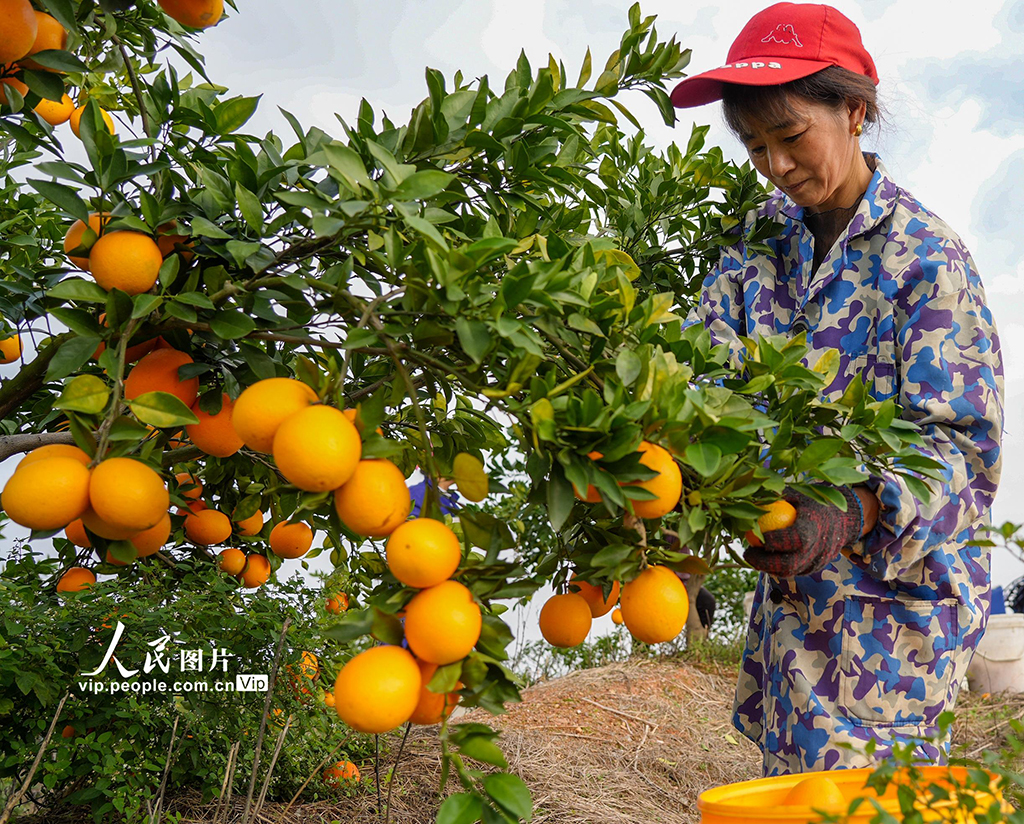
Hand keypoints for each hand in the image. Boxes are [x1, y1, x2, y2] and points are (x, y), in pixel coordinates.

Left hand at [744, 485, 863, 577]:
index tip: (755, 536)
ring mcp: (818, 561)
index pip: (796, 539)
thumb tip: (748, 497)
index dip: (775, 541)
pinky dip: (777, 568)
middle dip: (764, 562)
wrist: (841, 519)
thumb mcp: (797, 494)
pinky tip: (764, 559)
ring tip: (753, 557)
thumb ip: (776, 497)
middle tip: (747, 553)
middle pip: (790, 564)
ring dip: (768, 567)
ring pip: (790, 572)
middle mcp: (819, 548)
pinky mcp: (814, 568)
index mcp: (816, 526)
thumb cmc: (813, 503)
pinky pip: (794, 572)